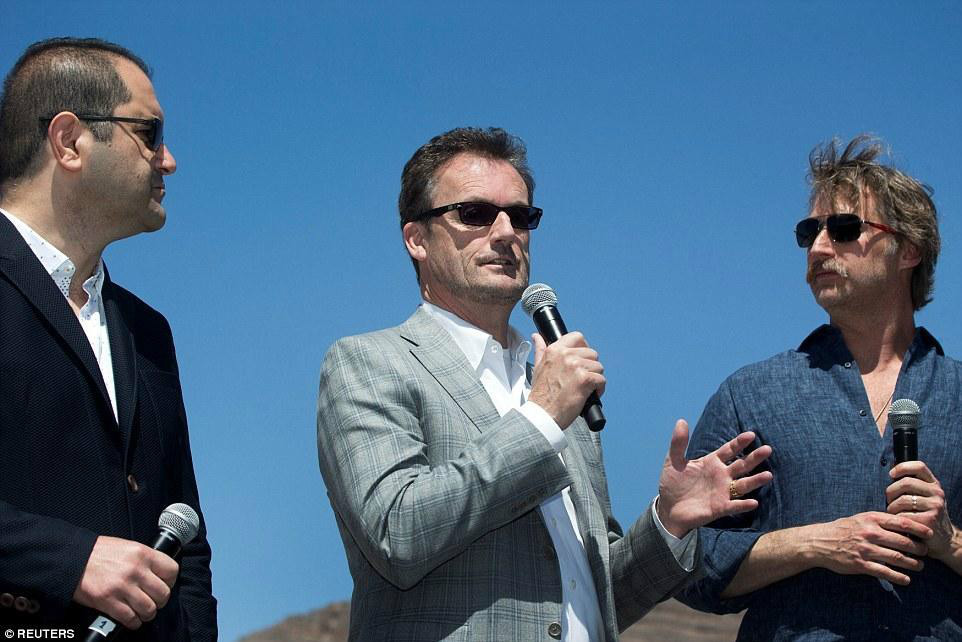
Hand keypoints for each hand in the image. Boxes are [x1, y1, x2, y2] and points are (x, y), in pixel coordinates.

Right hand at [73, 536, 178, 629]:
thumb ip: (145, 559)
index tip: (165, 584)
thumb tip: (158, 573)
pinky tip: (131, 618)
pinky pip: (130, 618)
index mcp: (143, 553)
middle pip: (163, 593)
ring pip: (149, 609)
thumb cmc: (99, 552)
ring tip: (143, 611)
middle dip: (160, 600)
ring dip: (148, 614)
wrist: (73, 559)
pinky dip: (134, 622)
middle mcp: (136, 570)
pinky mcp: (109, 602)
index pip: (172, 570)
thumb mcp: (128, 547)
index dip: (170, 581)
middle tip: (154, 600)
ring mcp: (123, 587)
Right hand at [528, 331, 604, 429]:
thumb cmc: (541, 395)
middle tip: (582, 379)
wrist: (542, 414)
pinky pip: (601, 379)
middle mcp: (565, 356)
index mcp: (554, 350)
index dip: (583, 347)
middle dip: (590, 367)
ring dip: (595, 378)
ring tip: (585, 388)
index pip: (577, 337)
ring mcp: (576, 367)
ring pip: (598, 367)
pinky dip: (599, 389)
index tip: (582, 358)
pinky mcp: (584, 380)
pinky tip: (589, 395)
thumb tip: (537, 337)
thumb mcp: (537, 367)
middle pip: (592, 353)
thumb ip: (540, 350)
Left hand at [656, 420, 772, 536]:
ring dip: (755, 480)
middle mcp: (721, 476)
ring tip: (768, 475)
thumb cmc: (673, 484)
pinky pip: (734, 505)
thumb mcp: (673, 461)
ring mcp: (722, 492)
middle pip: (741, 465)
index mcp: (712, 463)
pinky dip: (743, 504)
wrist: (668, 508)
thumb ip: (678, 443)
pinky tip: (753, 502)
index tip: (751, 435)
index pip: (729, 450)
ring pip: (743, 485)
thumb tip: (681, 421)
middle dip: (754, 458)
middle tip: (768, 449)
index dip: (739, 443)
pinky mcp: (719, 508)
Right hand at [809, 512, 930, 584]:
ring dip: (912, 564)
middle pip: (903, 542)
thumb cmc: (841, 529)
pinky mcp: (861, 564)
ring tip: (920, 566)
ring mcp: (865, 550)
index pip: (901, 523)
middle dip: (919, 548)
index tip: (929, 533)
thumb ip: (879, 521)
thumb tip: (902, 525)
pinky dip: (898, 577)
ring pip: (897, 558)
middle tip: (926, 552)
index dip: (919, 528)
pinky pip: (884, 572)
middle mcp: (870, 533)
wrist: (819, 542)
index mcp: (871, 519)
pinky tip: (906, 580)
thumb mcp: (859, 518)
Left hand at [887, 461, 958, 560]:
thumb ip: (912, 485)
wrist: (942, 539)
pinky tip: (900, 523)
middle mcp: (937, 493)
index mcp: (934, 484)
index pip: (919, 466)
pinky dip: (897, 519)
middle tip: (889, 500)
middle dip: (891, 491)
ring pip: (902, 500)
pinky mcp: (929, 520)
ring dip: (892, 507)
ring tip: (894, 513)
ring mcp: (935, 506)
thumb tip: (892, 472)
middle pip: (906, 482)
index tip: (891, 474)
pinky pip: (903, 515)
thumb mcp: (924, 497)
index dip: (902, 467)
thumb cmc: (926, 515)